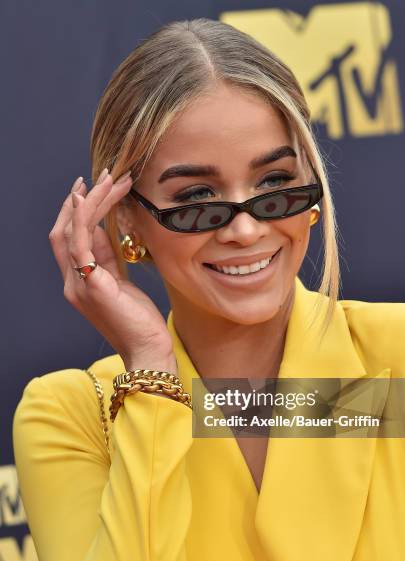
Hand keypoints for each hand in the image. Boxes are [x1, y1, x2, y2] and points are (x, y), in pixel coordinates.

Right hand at [49, 169, 177, 374]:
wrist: (147, 349)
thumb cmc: (138, 319)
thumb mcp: (121, 282)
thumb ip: (108, 258)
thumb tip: (102, 229)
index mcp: (78, 282)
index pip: (70, 239)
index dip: (76, 212)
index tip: (91, 188)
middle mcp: (72, 282)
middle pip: (64, 231)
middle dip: (81, 201)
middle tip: (102, 176)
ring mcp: (78, 285)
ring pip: (72, 232)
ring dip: (89, 202)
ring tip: (109, 179)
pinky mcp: (92, 286)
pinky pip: (80, 245)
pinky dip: (80, 219)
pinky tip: (87, 198)